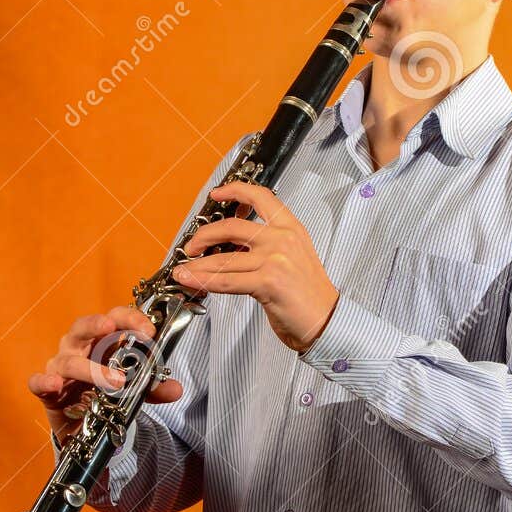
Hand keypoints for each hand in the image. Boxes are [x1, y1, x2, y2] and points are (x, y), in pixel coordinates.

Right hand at [28, 308, 182, 444]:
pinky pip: (39, 382)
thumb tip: (176, 389)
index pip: (115, 318)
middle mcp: (79, 347)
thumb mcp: (133, 390)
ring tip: (114, 382)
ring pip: (69, 360)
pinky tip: (53, 384)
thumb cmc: (105, 392)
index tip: (149, 331)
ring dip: (90, 369)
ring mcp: (61, 366)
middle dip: (98, 324)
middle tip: (112, 328)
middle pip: (84, 326)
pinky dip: (44, 381)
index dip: (130, 319)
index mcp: (101, 340)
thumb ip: (152, 387)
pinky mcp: (47, 389)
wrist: (82, 423)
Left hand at [170, 182, 338, 353]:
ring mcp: (275, 259)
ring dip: (197, 264)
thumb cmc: (310, 294)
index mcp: (291, 228)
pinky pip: (226, 280)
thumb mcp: (294, 257)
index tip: (217, 194)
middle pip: (232, 226)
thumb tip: (231, 246)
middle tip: (192, 245)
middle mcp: (283, 239)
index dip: (234, 191)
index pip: (260, 197)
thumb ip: (267, 246)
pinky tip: (192, 279)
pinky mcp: (268, 282)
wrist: (327, 320)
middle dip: (204, 235)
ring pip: (223, 258)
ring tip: (184, 269)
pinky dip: (204, 280)